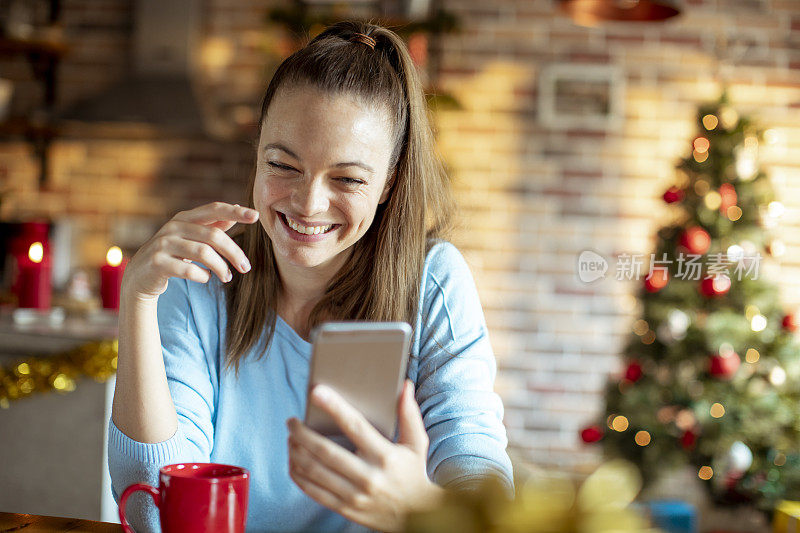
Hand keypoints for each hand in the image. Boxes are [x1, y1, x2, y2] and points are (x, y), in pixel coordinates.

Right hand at [121, 202, 258, 301]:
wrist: (140, 277)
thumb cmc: (172, 255)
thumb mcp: (191, 237)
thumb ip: (212, 225)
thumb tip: (237, 209)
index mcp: (185, 218)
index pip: (214, 209)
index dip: (235, 212)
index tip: (256, 216)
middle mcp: (174, 227)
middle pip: (214, 236)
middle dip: (234, 253)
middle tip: (246, 268)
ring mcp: (163, 243)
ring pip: (203, 253)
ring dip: (221, 268)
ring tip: (227, 277)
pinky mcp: (158, 262)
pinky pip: (189, 269)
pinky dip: (202, 276)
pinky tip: (206, 279)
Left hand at [287, 380, 444, 531]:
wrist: (417, 517)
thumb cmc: (413, 473)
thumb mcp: (417, 444)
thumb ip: (409, 415)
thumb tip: (405, 386)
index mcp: (385, 455)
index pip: (355, 426)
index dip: (334, 407)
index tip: (316, 392)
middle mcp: (368, 476)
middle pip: (326, 451)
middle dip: (303, 433)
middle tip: (292, 422)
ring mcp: (355, 495)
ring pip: (315, 472)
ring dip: (297, 453)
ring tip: (291, 439)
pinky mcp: (346, 509)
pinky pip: (314, 492)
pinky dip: (299, 476)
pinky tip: (294, 462)